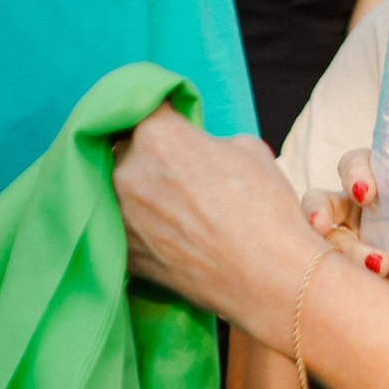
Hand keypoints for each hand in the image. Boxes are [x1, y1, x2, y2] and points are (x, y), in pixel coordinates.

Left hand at [113, 110, 316, 331]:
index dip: (163, 115)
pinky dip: (139, 228)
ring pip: (118, 191)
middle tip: (178, 172)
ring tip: (174, 208)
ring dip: (139, 193)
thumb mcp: (247, 149)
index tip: (173, 123)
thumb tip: (195, 150)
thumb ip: (206, 141)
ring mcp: (120, 217)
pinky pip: (122, 228)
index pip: (144, 108)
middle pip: (125, 150)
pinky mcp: (124, 255)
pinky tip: (168, 235)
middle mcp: (128, 172)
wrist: (270, 280)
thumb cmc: (265, 211)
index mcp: (157, 136)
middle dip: (147, 155)